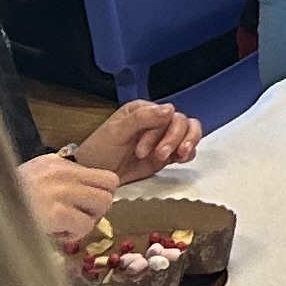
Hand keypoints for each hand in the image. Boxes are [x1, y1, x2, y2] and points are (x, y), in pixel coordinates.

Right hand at [18, 148, 120, 244]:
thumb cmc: (3, 201)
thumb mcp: (31, 181)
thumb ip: (57, 183)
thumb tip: (84, 197)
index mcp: (55, 162)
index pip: (101, 174)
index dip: (95, 194)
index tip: (81, 207)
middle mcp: (61, 171)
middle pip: (110, 184)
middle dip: (99, 206)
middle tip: (78, 218)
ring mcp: (60, 190)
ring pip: (103, 203)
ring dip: (88, 220)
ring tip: (64, 226)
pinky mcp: (56, 211)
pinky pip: (85, 225)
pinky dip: (74, 235)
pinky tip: (54, 234)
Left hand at [80, 101, 199, 180]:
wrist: (95, 176)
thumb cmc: (100, 151)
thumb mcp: (116, 132)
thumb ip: (142, 119)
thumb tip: (170, 109)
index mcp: (144, 110)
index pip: (167, 114)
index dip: (160, 132)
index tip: (142, 151)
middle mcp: (156, 121)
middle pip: (182, 122)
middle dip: (174, 140)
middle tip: (159, 156)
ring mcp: (163, 138)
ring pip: (190, 133)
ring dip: (187, 144)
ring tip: (179, 158)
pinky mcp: (167, 155)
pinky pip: (187, 150)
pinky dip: (188, 154)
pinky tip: (179, 161)